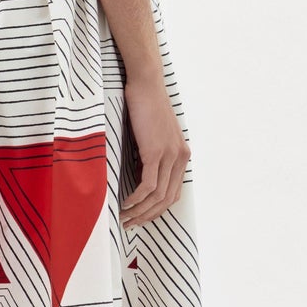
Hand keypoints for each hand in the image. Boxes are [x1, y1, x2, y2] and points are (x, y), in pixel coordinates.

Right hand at [119, 68, 189, 228]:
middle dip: (147, 216)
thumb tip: (139, 173)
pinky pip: (148, 185)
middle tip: (129, 224)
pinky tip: (125, 203)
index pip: (173, 193)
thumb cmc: (144, 105)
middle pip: (166, 199)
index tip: (139, 217)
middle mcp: (181, 158)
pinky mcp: (156, 152)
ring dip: (139, 211)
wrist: (146, 83)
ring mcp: (170, 155)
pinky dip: (136, 198)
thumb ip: (151, 155)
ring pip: (157, 196)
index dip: (156, 210)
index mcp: (182, 155)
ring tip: (123, 218)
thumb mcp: (152, 135)